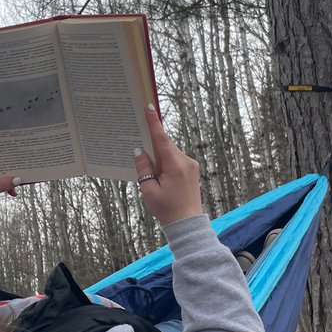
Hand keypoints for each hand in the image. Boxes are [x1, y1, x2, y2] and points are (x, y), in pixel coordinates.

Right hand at [134, 105, 203, 225]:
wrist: (187, 223)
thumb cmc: (167, 209)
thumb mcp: (148, 190)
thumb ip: (143, 168)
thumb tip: (139, 151)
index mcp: (175, 165)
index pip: (161, 139)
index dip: (153, 123)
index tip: (148, 108)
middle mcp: (186, 161)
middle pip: (165, 145)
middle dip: (152, 148)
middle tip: (140, 150)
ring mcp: (191, 165)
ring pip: (170, 153)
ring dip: (159, 158)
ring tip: (153, 175)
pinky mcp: (192, 170)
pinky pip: (175, 159)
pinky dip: (165, 162)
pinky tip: (160, 176)